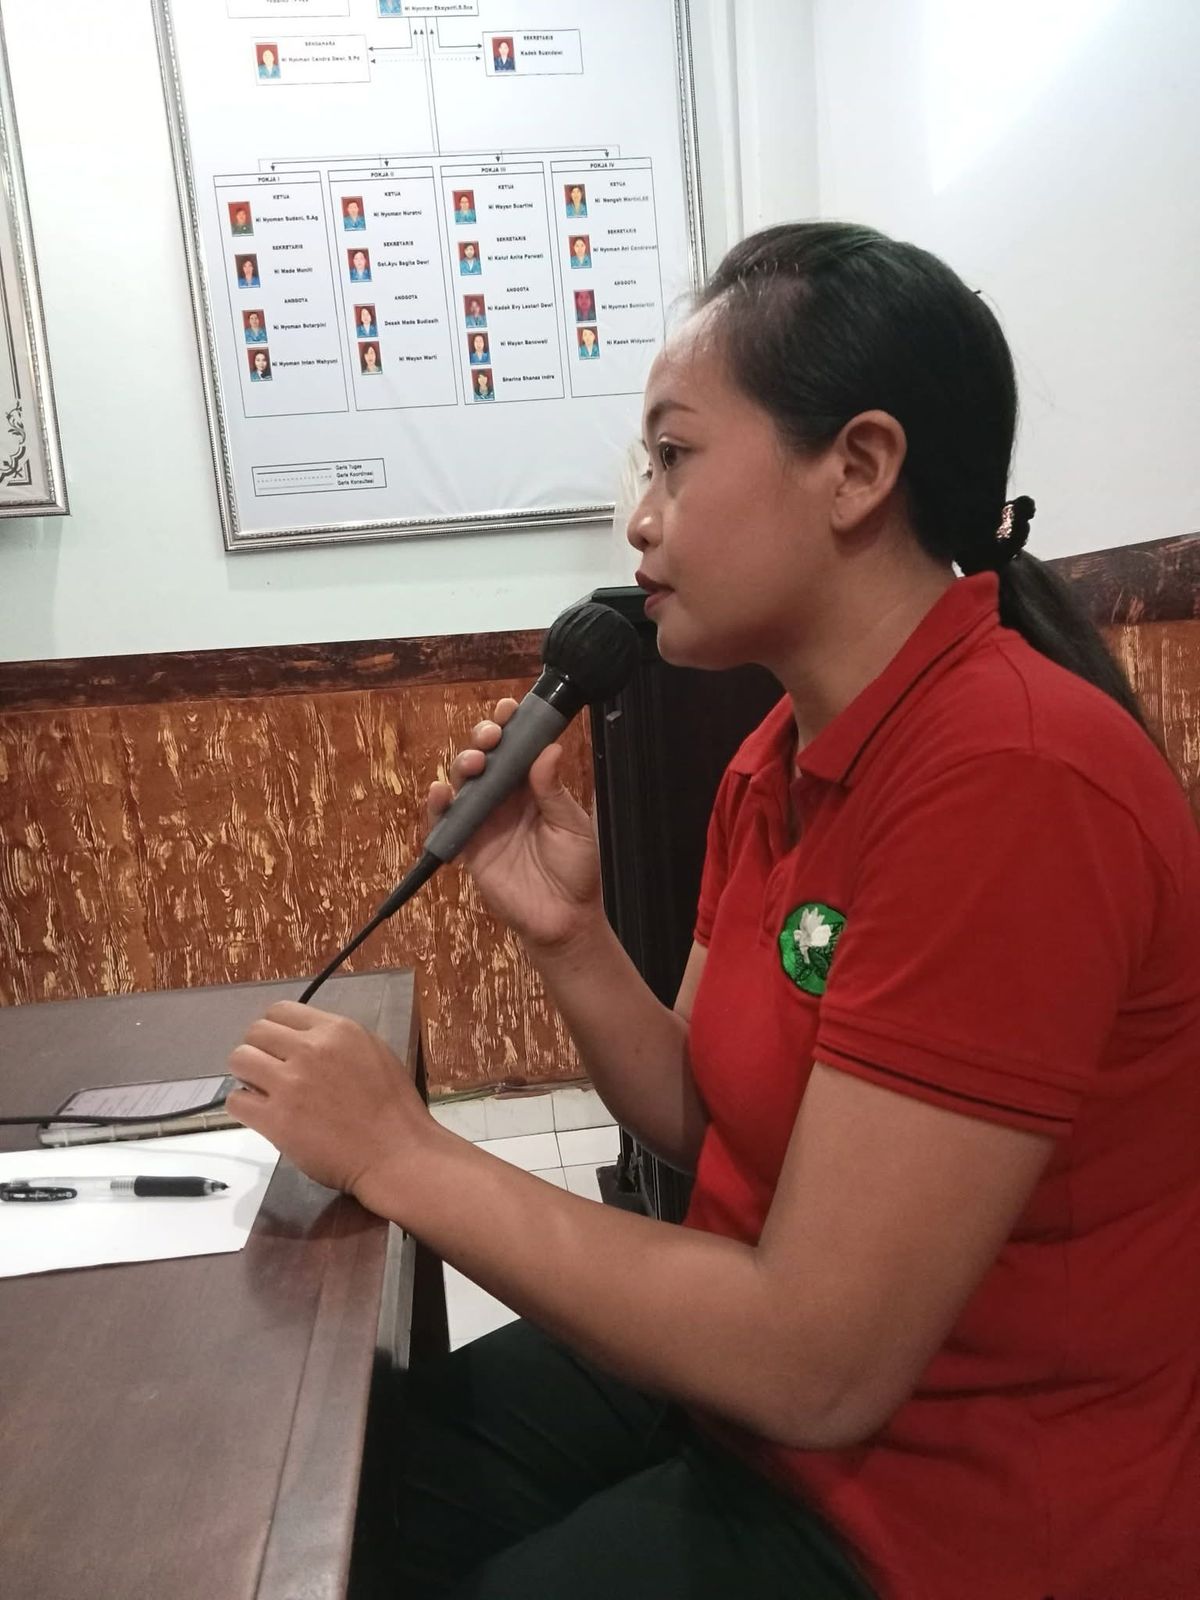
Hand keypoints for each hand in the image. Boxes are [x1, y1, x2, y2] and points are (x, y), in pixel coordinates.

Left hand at [225, 1001, 432, 1211]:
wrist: (396, 1154)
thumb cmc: (393, 1109)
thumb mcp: (373, 1053)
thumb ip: (335, 1042)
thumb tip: (301, 1042)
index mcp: (336, 1031)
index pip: (281, 1011)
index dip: (276, 1031)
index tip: (279, 1048)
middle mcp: (309, 1050)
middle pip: (255, 1032)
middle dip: (259, 1050)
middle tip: (270, 1072)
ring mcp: (290, 1085)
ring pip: (239, 1060)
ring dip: (246, 1075)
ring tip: (262, 1092)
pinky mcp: (276, 1120)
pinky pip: (236, 1101)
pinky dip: (244, 1107)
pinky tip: (261, 1114)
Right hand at [429, 699, 603, 950]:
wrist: (564, 918)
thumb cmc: (575, 870)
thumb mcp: (572, 826)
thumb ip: (554, 790)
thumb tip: (549, 748)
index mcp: (533, 787)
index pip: (517, 748)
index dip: (510, 726)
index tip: (509, 709)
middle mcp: (505, 798)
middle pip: (485, 758)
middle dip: (482, 740)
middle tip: (490, 738)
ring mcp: (484, 820)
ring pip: (463, 783)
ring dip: (462, 765)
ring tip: (474, 764)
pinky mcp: (467, 846)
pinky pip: (445, 822)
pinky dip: (438, 806)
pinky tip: (441, 792)